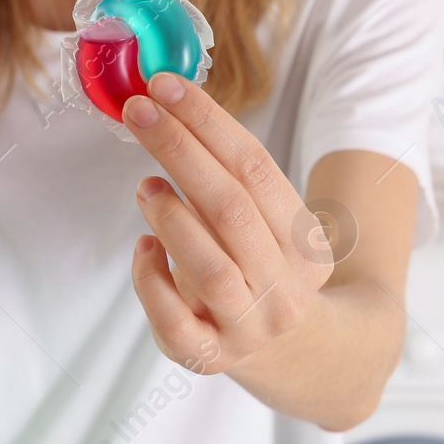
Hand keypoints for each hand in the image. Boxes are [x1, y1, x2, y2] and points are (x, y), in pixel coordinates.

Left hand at [122, 71, 333, 376]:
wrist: (298, 355)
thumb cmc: (265, 270)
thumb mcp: (268, 227)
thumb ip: (229, 183)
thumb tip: (166, 113)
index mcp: (305, 243)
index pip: (256, 169)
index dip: (208, 122)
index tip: (165, 86)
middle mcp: (284, 286)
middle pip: (231, 209)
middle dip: (180, 151)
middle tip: (139, 112)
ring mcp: (249, 327)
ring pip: (209, 268)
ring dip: (170, 216)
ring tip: (144, 185)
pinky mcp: (210, 357)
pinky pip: (175, 321)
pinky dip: (152, 280)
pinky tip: (142, 248)